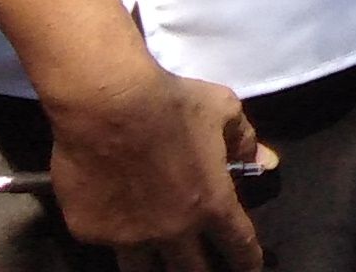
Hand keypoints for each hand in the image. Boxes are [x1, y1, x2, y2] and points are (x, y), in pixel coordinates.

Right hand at [36, 62, 269, 270]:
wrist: (105, 101)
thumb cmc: (170, 102)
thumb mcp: (223, 110)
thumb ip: (245, 141)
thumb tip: (265, 162)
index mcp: (211, 205)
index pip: (239, 246)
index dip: (248, 260)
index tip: (250, 268)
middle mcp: (172, 231)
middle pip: (192, 271)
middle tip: (203, 268)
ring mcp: (128, 236)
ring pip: (144, 270)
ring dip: (156, 266)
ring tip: (158, 264)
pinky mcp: (89, 231)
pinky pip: (106, 241)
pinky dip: (113, 232)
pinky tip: (111, 220)